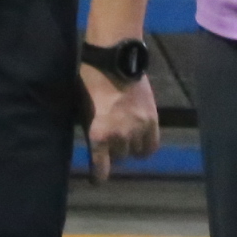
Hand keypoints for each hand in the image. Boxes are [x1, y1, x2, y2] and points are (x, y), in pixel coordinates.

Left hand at [80, 63, 159, 180]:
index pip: (101, 169)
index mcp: (100, 134)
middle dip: (113, 151)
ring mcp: (139, 128)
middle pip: (119, 157)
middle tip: (109, 141)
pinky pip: (152, 144)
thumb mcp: (83, 107)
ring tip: (125, 137)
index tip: (97, 179)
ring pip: (136, 152)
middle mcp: (121, 136)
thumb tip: (94, 144)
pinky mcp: (153, 119)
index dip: (99, 176)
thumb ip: (91, 128)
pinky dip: (145, 145)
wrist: (116, 58)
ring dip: (129, 147)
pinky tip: (140, 139)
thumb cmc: (91, 79)